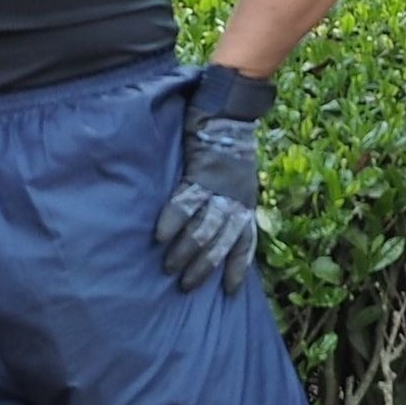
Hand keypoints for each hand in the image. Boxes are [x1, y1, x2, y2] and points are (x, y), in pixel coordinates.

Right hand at [153, 66, 270, 294]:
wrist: (231, 112)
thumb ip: (229, 200)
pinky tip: (159, 238)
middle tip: (185, 286)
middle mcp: (235, 201)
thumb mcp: (240, 178)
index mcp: (246, 203)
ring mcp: (218, 189)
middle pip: (221, 244)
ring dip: (185, 252)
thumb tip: (215, 225)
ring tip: (169, 268)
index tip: (228, 291)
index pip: (245, 244)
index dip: (237, 268)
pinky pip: (185, 204)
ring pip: (203, 230)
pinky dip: (172, 222)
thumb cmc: (232, 144)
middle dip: (204, 268)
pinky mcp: (200, 174)